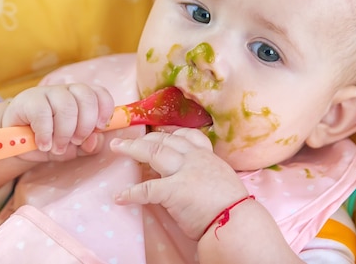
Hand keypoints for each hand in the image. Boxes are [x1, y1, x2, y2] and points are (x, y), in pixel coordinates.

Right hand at [2, 84, 114, 161]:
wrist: (14, 140)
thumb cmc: (48, 140)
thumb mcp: (71, 148)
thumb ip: (87, 145)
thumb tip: (94, 141)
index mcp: (81, 98)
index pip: (100, 94)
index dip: (104, 110)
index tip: (100, 128)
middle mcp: (66, 91)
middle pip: (86, 98)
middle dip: (85, 126)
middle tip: (75, 142)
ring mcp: (47, 93)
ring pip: (67, 106)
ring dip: (65, 132)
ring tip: (57, 147)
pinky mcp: (28, 100)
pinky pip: (43, 113)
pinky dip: (46, 133)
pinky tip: (44, 144)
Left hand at [109, 128, 248, 239]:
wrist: (239, 222)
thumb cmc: (232, 206)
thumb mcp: (219, 179)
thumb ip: (202, 172)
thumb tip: (189, 177)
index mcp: (206, 156)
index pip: (184, 136)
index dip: (166, 134)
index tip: (155, 134)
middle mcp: (194, 158)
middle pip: (163, 141)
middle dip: (141, 139)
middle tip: (124, 140)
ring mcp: (184, 172)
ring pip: (153, 152)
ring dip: (132, 149)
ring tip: (116, 149)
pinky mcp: (175, 190)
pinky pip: (147, 189)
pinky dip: (131, 193)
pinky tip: (120, 197)